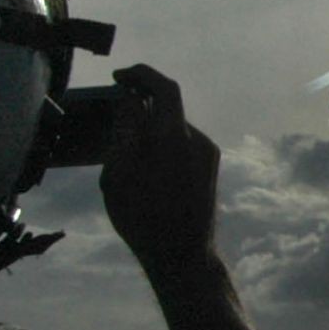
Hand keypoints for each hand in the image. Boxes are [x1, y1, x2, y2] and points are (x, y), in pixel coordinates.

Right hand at [100, 64, 220, 273]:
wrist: (183, 254)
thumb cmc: (142, 218)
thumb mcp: (118, 174)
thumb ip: (125, 130)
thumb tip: (129, 100)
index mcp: (172, 136)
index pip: (160, 87)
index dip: (138, 75)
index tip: (119, 77)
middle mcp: (195, 138)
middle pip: (170, 102)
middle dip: (145, 93)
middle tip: (122, 92)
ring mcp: (206, 152)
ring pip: (175, 123)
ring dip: (153, 121)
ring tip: (129, 140)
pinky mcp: (210, 165)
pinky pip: (184, 141)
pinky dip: (164, 139)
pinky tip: (149, 162)